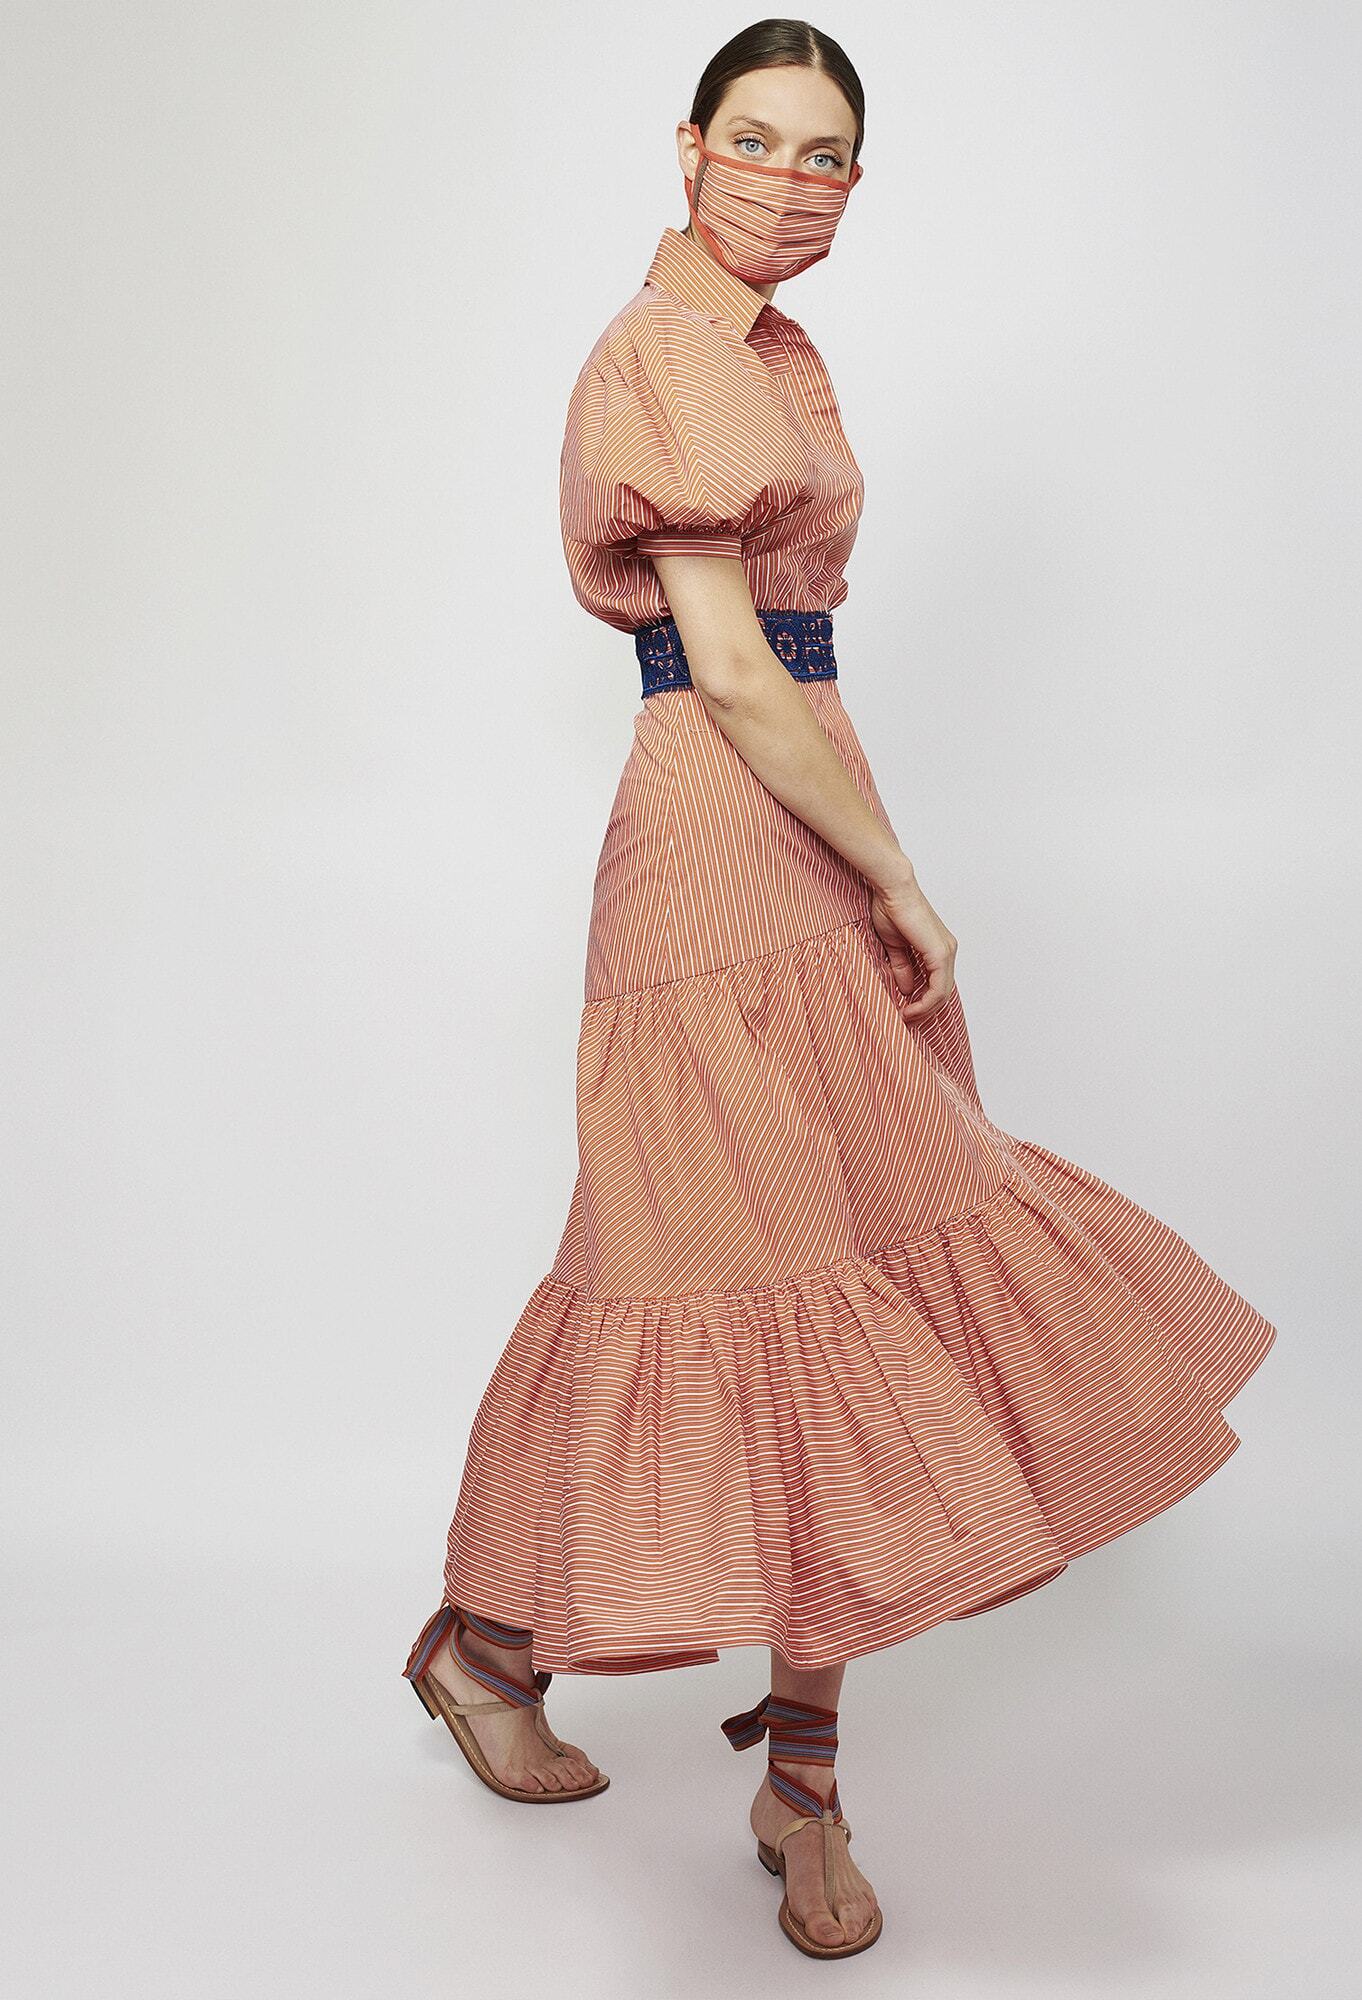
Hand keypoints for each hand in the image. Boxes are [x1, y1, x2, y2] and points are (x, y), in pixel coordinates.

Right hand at [867, 868, 957, 1021]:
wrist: (893, 890)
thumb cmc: (891, 909)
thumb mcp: (895, 946)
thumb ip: (902, 967)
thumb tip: (906, 989)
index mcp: (938, 948)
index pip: (937, 984)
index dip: (922, 1003)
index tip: (904, 1012)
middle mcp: (948, 951)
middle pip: (942, 993)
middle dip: (924, 1011)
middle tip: (906, 1020)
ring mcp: (947, 952)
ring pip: (942, 994)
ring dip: (924, 1010)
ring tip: (906, 1017)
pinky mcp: (940, 953)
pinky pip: (938, 988)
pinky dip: (925, 1003)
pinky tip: (910, 1008)